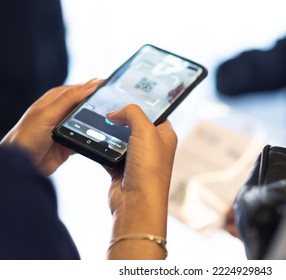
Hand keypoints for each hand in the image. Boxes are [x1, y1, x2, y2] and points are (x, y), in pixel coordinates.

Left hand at [0, 79, 102, 175]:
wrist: (23, 163)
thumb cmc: (26, 136)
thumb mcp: (49, 112)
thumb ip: (69, 98)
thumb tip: (90, 85)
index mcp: (56, 99)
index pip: (81, 88)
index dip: (95, 87)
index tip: (111, 87)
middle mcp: (62, 111)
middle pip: (87, 105)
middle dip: (100, 105)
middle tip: (115, 106)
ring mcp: (68, 127)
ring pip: (89, 121)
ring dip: (98, 122)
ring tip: (110, 121)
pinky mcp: (72, 142)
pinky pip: (88, 137)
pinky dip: (95, 138)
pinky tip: (101, 137)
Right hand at [105, 104, 177, 258]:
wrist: (137, 202)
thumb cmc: (150, 169)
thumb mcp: (145, 130)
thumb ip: (132, 113)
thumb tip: (116, 112)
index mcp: (165, 135)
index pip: (155, 113)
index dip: (142, 103)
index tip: (126, 95)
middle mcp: (152, 146)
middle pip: (134, 124)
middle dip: (121, 117)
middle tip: (107, 107)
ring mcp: (136, 158)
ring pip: (119, 138)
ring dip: (109, 133)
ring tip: (98, 122)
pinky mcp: (121, 169)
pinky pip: (108, 152)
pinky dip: (100, 148)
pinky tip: (93, 140)